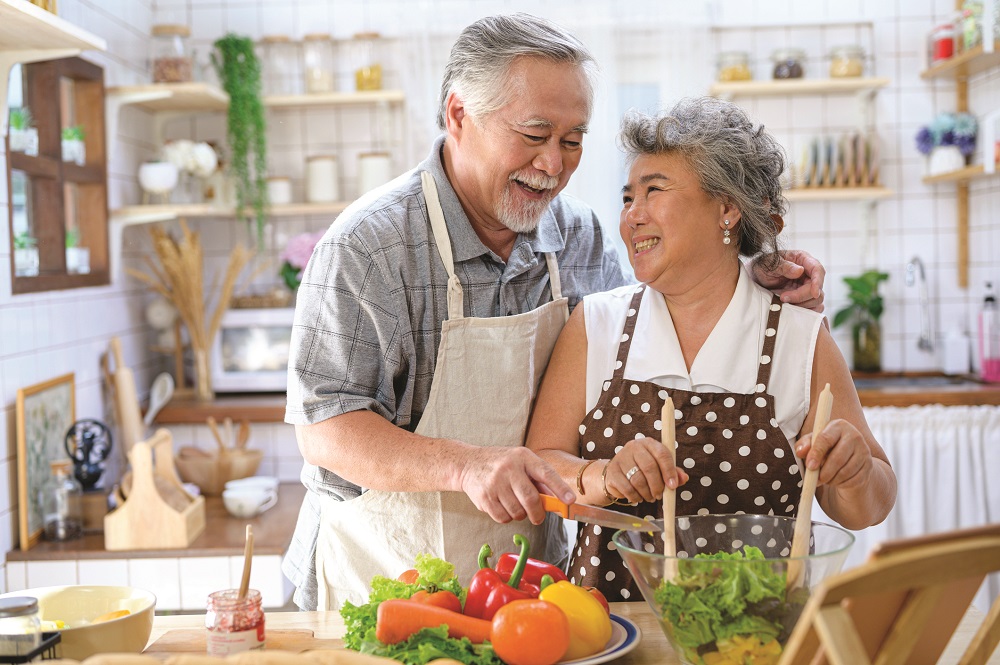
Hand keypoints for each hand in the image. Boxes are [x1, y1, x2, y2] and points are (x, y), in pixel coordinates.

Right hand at [458, 446, 575, 524]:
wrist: (468, 463)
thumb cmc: (501, 464)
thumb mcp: (521, 462)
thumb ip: (539, 479)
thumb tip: (559, 499)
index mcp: (523, 457)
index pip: (545, 473)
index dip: (560, 488)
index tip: (570, 501)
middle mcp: (509, 468)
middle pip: (530, 499)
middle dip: (538, 513)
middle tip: (538, 517)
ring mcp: (494, 483)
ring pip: (517, 512)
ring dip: (520, 515)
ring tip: (514, 504)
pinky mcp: (484, 497)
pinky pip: (503, 518)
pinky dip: (506, 517)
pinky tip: (502, 505)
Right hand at [604, 438, 688, 504]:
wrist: (616, 473)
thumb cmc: (641, 469)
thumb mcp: (659, 468)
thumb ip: (673, 472)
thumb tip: (683, 478)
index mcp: (648, 443)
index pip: (662, 454)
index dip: (669, 471)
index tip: (673, 486)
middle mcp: (634, 447)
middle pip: (649, 467)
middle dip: (657, 485)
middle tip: (660, 495)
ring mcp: (621, 458)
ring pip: (638, 480)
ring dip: (647, 493)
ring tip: (650, 497)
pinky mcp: (612, 471)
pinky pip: (627, 488)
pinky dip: (635, 496)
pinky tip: (638, 497)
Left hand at [751, 249, 825, 311]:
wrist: (755, 278)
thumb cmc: (763, 267)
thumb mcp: (769, 264)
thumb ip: (784, 266)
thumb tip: (800, 271)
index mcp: (803, 260)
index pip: (818, 270)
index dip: (818, 282)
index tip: (814, 293)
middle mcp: (809, 273)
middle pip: (818, 289)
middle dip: (801, 296)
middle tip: (783, 297)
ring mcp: (808, 287)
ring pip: (817, 300)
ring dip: (802, 304)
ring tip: (783, 301)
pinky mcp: (805, 298)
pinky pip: (813, 308)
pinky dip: (805, 311)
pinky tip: (792, 309)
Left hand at [795, 419, 873, 490]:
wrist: (849, 459)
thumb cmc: (827, 448)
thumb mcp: (814, 443)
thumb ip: (805, 445)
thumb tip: (800, 452)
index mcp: (838, 426)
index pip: (825, 439)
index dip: (816, 454)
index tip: (810, 466)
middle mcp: (854, 436)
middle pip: (837, 458)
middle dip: (824, 472)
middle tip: (815, 479)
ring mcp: (864, 451)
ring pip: (845, 471)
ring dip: (831, 479)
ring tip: (825, 478)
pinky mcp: (869, 466)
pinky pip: (853, 480)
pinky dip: (841, 483)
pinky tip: (837, 480)